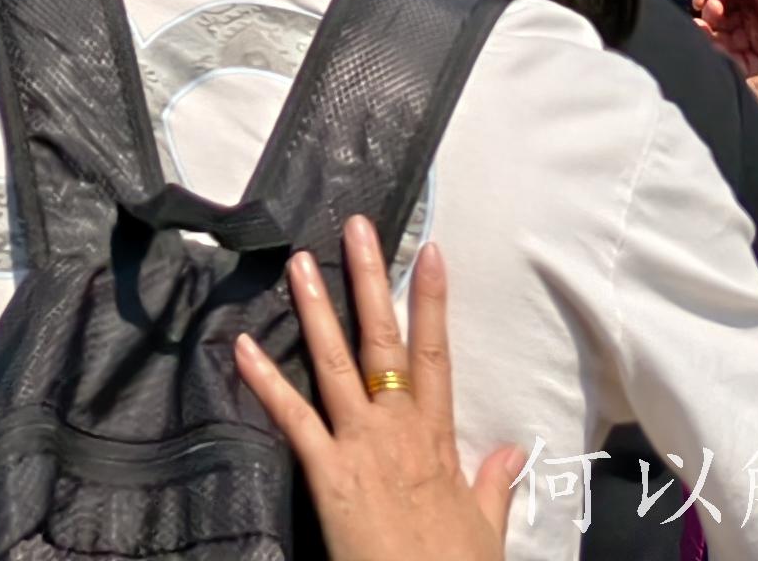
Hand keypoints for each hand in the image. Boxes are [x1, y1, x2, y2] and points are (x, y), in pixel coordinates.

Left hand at [234, 226, 521, 560]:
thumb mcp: (484, 529)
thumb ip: (494, 484)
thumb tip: (514, 449)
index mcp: (436, 439)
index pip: (435, 356)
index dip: (433, 302)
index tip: (431, 252)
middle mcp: (397, 430)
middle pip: (384, 342)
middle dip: (370, 282)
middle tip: (355, 228)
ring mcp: (360, 446)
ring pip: (336, 364)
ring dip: (315, 310)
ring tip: (298, 263)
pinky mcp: (327, 473)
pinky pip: (293, 419)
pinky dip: (266, 381)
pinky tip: (243, 346)